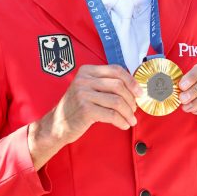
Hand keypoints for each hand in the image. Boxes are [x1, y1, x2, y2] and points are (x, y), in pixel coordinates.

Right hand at [27, 64, 142, 168]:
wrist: (57, 125)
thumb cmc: (77, 108)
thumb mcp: (88, 89)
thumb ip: (106, 85)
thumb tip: (135, 89)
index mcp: (87, 71)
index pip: (116, 70)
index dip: (131, 81)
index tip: (140, 93)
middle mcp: (84, 79)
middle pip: (118, 86)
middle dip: (131, 99)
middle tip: (134, 110)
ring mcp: (83, 94)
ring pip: (117, 101)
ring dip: (128, 113)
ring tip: (131, 120)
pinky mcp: (85, 110)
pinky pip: (111, 114)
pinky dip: (121, 121)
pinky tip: (123, 125)